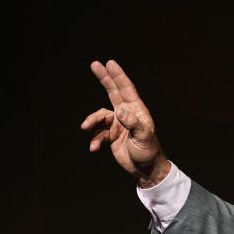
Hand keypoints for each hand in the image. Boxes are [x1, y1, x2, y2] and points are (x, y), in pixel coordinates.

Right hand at [80, 60, 169, 187]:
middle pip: (113, 92)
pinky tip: (93, 148)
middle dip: (104, 78)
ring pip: (100, 116)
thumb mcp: (143, 137)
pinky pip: (98, 134)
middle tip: (94, 64)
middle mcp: (126, 115)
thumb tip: (119, 112)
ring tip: (85, 127)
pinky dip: (94, 140)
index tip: (110, 63)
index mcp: (137, 111)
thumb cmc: (149, 152)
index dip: (118, 76)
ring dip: (92, 121)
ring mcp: (118, 125)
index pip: (126, 89)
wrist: (146, 170)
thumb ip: (132, 124)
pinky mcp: (112, 137)